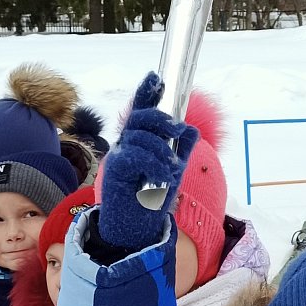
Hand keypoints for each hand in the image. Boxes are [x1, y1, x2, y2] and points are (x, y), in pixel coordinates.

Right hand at [97, 74, 199, 253]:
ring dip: (163, 153)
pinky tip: (163, 179)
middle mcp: (128, 143)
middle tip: (179, 133)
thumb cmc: (154, 198)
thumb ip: (182, 149)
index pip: (142, 110)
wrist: (138, 228)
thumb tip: (191, 129)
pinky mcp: (115, 168)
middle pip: (142, 117)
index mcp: (142, 140)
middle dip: (163, 120)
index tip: (156, 78)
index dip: (147, 92)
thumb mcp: (174, 170)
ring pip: (142, 137)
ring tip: (171, 174)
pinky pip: (137, 156)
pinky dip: (155, 165)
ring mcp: (119, 154)